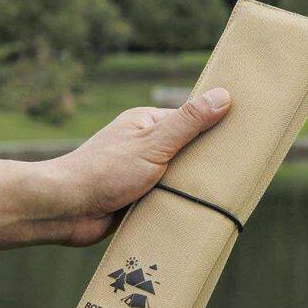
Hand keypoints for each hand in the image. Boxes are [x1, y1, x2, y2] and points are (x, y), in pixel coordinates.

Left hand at [43, 87, 230, 245]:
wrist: (66, 209)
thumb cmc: (106, 170)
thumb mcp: (154, 143)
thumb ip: (188, 122)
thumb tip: (223, 95)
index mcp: (147, 124)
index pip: (191, 121)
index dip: (215, 127)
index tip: (242, 138)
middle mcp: (144, 146)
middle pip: (187, 151)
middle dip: (205, 163)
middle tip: (237, 173)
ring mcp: (141, 173)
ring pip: (178, 178)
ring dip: (190, 188)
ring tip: (220, 196)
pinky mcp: (137, 199)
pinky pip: (165, 199)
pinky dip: (177, 205)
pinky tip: (195, 211)